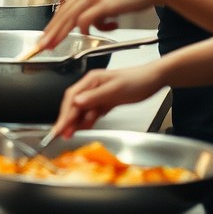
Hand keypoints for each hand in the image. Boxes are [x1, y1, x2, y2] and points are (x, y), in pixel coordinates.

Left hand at [37, 0, 169, 53]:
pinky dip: (87, 29)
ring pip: (71, 18)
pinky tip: (96, 31)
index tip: (47, 36)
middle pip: (64, 14)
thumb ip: (97, 4)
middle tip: (42, 45)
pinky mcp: (105, 3)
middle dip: (51, 32)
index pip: (66, 7)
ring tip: (56, 45)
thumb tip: (90, 21)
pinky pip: (87, 20)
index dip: (54, 23)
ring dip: (62, 34)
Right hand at [49, 64, 163, 139]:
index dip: (64, 113)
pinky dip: (87, 121)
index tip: (59, 127)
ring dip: (75, 122)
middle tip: (61, 134)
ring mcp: (99, 94)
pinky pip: (92, 112)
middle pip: (74, 104)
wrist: (153, 79)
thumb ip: (95, 96)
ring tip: (69, 134)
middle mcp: (92, 87)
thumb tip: (77, 101)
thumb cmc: (137, 80)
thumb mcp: (115, 89)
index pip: (72, 98)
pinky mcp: (105, 101)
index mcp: (92, 80)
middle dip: (67, 119)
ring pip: (82, 110)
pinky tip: (83, 127)